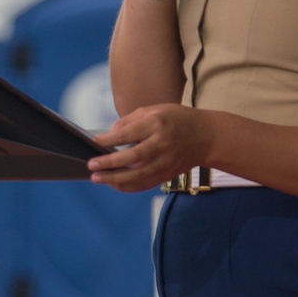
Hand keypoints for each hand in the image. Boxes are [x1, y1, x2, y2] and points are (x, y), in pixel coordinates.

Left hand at [88, 105, 210, 192]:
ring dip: (115, 179)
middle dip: (109, 163)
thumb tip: (111, 133)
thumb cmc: (178, 119)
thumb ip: (131, 120)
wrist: (206, 136)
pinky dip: (128, 186)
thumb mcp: (155, 110)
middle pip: (132, 157)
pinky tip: (114, 184)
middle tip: (91, 165)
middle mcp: (162, 144)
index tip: (94, 142)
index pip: (128, 134)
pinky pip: (145, 184)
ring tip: (97, 178)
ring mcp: (166, 162)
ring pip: (138, 175)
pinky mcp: (168, 174)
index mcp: (157, 124)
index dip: (109, 140)